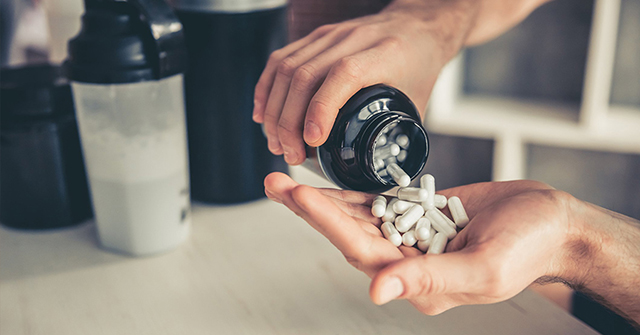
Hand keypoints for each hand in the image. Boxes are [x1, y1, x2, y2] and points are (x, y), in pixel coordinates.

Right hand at [253, 1, 474, 164]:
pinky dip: (267, 90)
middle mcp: (351, 40)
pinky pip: (280, 61)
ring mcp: (329, 36)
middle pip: (305, 76)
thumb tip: (383, 174)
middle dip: (289, 123)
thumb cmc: (418, 61)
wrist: (415, 25)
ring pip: (286, 69)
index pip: (344, 75)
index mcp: (383, 55)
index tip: (312, 141)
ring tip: (276, 143)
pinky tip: (263, 114)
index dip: (322, 108)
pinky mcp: (315, 38)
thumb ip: (399, 135)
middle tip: (290, 154)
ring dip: (275, 111)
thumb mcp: (418, 100)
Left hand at [264, 172, 574, 314]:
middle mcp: (406, 262)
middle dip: (310, 207)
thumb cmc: (528, 249)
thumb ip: (430, 279)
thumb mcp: (484, 269)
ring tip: (289, 180)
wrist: (550, 223)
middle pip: (347, 232)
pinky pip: (379, 205)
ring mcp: (410, 238)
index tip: (296, 196)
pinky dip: (353, 195)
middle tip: (275, 181)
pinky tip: (328, 184)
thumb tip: (377, 292)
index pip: (359, 249)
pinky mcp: (418, 217)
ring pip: (357, 218)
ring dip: (323, 199)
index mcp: (416, 281)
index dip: (325, 221)